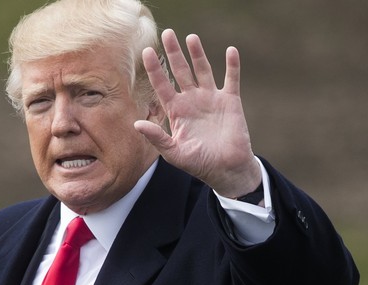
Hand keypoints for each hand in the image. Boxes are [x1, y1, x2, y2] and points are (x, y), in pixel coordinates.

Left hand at [134, 29, 259, 197]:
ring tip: (191, 37)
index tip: (147, 52)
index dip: (155, 69)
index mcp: (176, 111)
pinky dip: (232, 66)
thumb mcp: (173, 152)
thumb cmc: (197, 162)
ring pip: (202, 70)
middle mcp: (191, 100)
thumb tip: (136, 124)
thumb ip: (156, 137)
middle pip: (180, 71)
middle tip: (167, 33)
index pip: (162, 85)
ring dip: (197, 54)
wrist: (225, 169)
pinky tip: (230, 51)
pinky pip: (231, 79)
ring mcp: (211, 99)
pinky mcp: (230, 101)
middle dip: (173, 53)